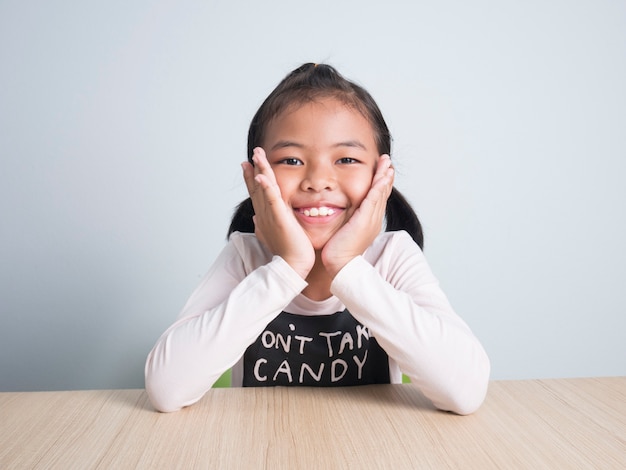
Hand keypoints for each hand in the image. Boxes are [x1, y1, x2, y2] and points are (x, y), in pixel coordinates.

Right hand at [242, 147, 314, 278]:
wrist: (292, 267)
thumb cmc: (287, 254)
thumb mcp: (273, 236)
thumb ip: (263, 226)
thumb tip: (256, 219)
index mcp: (264, 217)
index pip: (257, 194)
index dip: (252, 179)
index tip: (249, 165)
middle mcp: (264, 214)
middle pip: (257, 187)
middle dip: (254, 169)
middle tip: (252, 154)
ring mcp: (270, 215)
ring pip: (263, 189)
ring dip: (259, 171)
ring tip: (256, 155)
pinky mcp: (279, 218)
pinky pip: (272, 199)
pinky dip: (266, 187)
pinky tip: (262, 176)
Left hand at [321, 155, 393, 276]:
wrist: (340, 265)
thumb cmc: (337, 252)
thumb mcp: (343, 232)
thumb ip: (345, 221)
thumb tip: (339, 213)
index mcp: (369, 222)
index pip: (376, 199)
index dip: (380, 184)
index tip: (381, 171)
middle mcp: (373, 220)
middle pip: (382, 194)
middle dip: (385, 176)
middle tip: (387, 162)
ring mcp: (371, 220)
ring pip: (380, 194)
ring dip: (384, 177)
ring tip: (387, 164)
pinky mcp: (365, 220)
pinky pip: (374, 200)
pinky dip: (379, 187)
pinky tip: (382, 177)